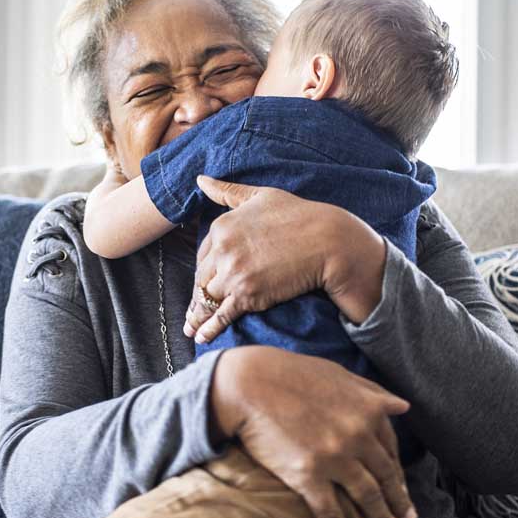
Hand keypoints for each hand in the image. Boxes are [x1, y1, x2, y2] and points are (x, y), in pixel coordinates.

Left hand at [185, 175, 386, 342]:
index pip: (203, 255)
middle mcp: (223, 250)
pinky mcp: (248, 295)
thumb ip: (227, 191)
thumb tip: (200, 179)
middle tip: (191, 313)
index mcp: (221, 226)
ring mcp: (234, 273)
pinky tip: (200, 337)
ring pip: (206, 299)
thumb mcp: (260, 196)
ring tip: (190, 328)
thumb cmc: (299, 215)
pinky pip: (221, 315)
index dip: (204, 271)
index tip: (202, 283)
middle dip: (197, 297)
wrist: (328, 241)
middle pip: (201, 279)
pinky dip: (208, 329)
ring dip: (197, 316)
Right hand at [211, 346, 418, 517]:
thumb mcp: (338, 375)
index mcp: (368, 411)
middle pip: (386, 477)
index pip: (391, 450)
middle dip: (399, 503)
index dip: (398, 473)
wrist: (249, 382)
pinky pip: (331, 517)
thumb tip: (403, 406)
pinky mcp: (309, 477)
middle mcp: (358, 435)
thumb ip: (372, 392)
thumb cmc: (291, 374)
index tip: (401, 489)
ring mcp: (336, 458)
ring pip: (368, 498)